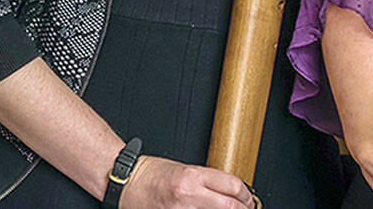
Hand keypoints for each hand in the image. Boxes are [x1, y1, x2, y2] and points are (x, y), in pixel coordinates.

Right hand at [120, 155, 254, 208]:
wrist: (124, 184)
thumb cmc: (150, 174)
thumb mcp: (182, 168)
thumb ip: (207, 181)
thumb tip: (231, 194)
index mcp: (191, 176)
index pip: (232, 186)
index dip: (246, 194)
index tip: (248, 198)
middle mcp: (188, 196)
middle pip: (231, 207)